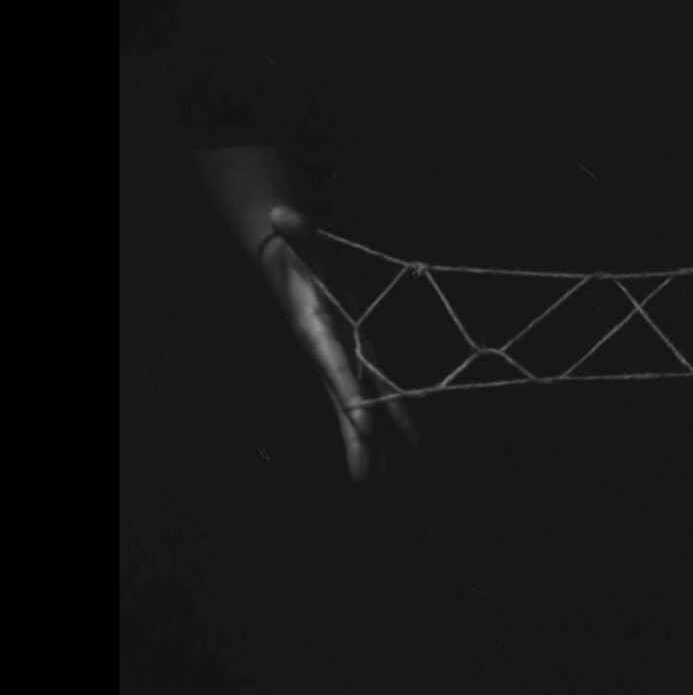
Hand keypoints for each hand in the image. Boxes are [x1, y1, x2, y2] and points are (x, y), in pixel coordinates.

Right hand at [260, 207, 418, 481]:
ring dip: (378, 443)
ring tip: (389, 481)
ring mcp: (346, 364)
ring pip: (365, 410)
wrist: (293, 271)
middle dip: (357, 443)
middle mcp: (331, 358)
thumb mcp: (302, 243)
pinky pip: (380, 396)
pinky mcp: (359, 362)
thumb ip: (297, 230)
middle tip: (365, 482)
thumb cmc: (300, 259)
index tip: (361, 422)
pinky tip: (410, 445)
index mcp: (319, 335)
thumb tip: (279, 213)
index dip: (348, 394)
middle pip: (347, 406)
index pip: (335, 369)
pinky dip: (394, 420)